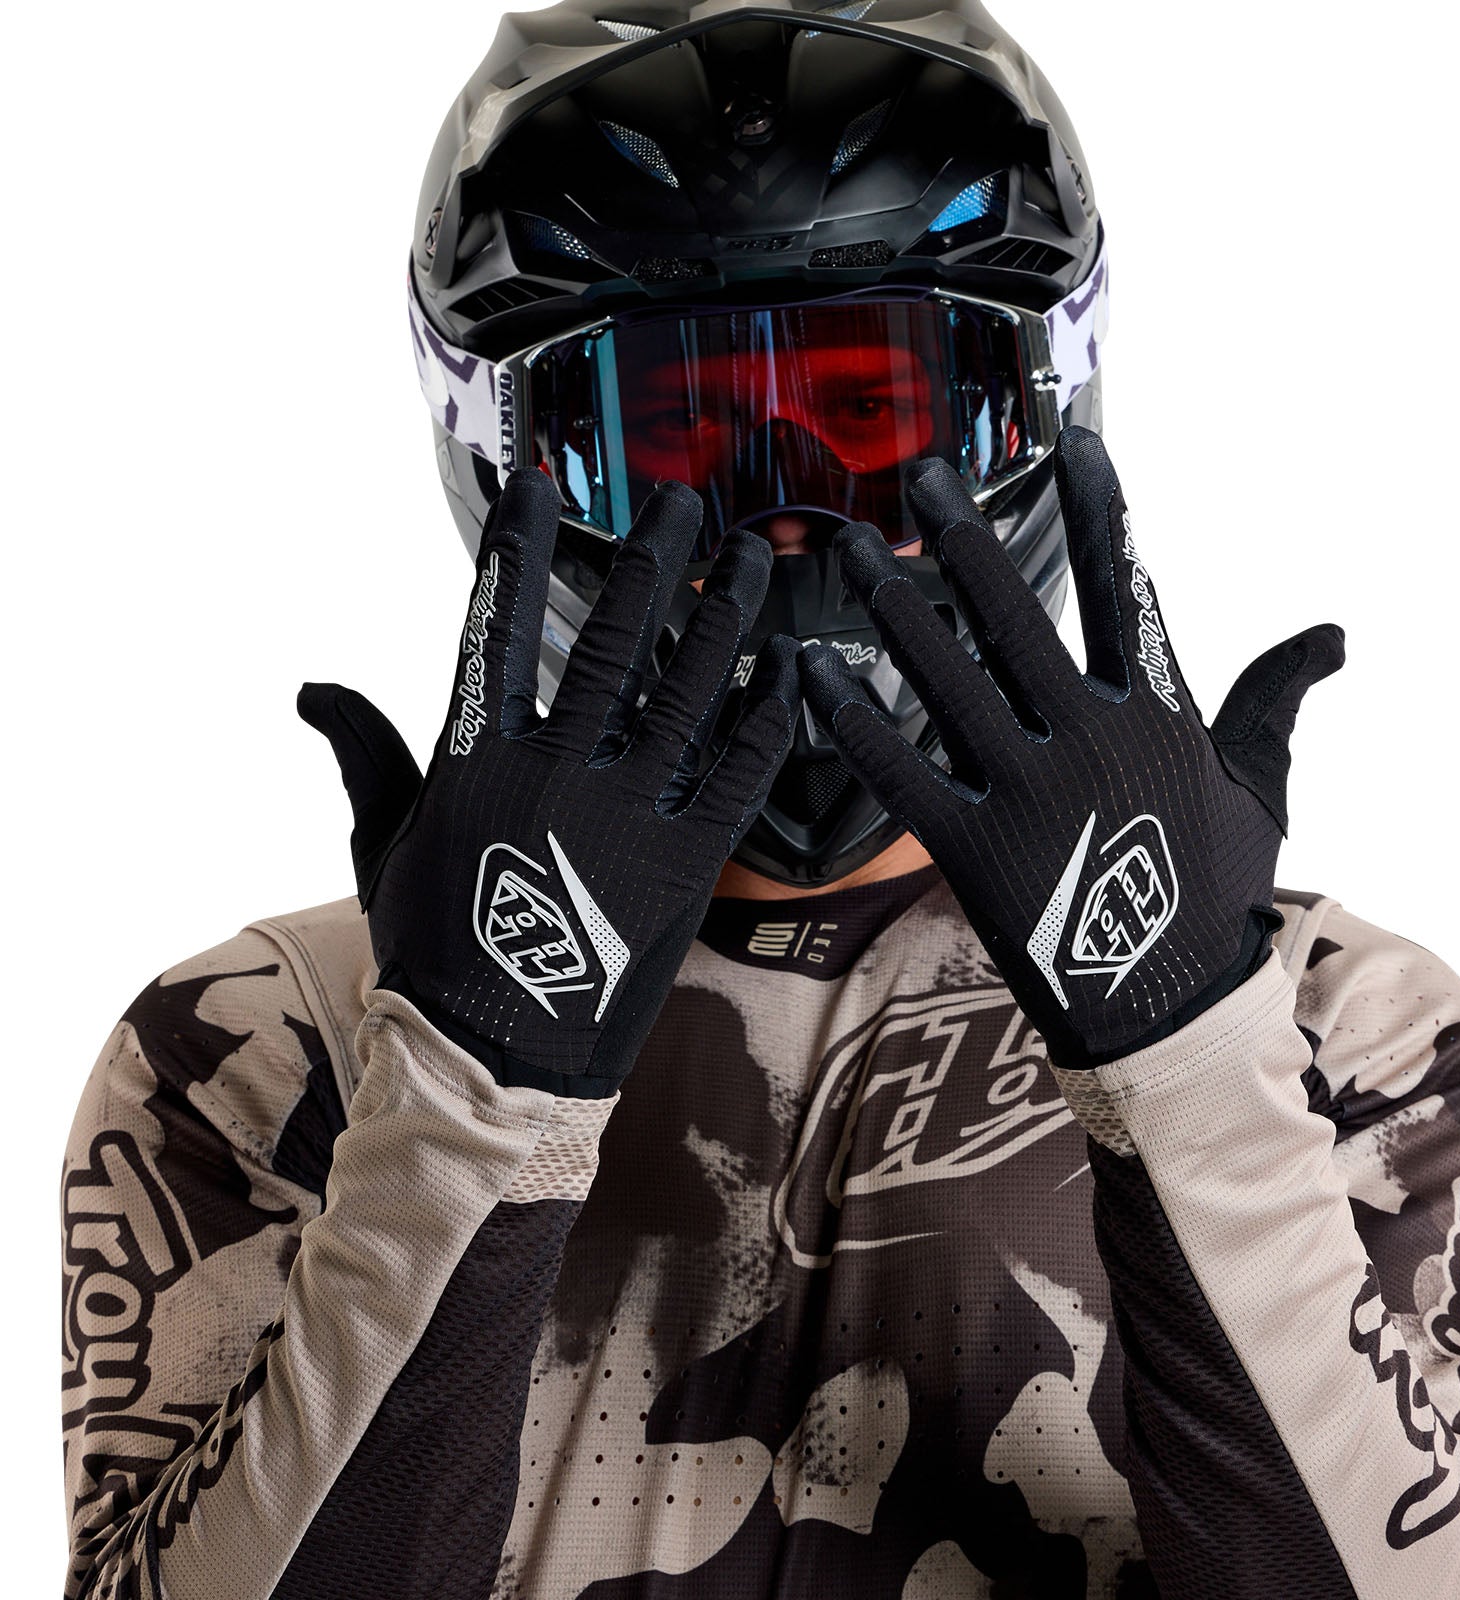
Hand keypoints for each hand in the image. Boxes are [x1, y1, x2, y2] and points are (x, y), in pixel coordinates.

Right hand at [300, 470, 799, 1095]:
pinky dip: (769, 719)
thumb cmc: (432, 949)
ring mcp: (628, 815)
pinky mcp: (689, 865)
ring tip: (752, 559)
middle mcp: (557, 771)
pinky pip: (738, 775)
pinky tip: (793, 669)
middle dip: (650, 561)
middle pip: (610, 640)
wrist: (494, 1058)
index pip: (493, 627)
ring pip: (688, 692)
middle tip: (685, 503)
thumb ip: (364, 754)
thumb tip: (312, 686)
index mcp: (477, 759)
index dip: (515, 551)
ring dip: (723, 618)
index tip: (537, 488)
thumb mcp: (383, 847)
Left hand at [799, 428, 1341, 1066]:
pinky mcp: (969, 847)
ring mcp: (1025, 792)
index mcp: (1157, 711)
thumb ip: (1278, 697)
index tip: (1068, 440)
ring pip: (947, 680)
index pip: (1122, 584)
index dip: (1096, 505)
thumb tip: (1336, 634)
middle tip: (921, 474)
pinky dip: (851, 718)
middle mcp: (1087, 737)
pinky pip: (898, 771)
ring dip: (896, 609)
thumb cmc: (1215, 887)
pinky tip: (812, 668)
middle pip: (1015, 616)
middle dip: (966, 537)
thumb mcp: (1263, 785)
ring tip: (856, 551)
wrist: (1168, 1004)